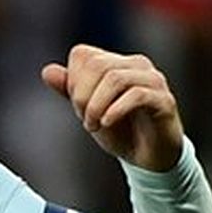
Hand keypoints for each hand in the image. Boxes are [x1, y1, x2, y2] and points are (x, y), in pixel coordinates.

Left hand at [41, 44, 183, 171]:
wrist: (148, 157)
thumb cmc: (120, 131)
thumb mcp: (89, 111)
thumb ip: (70, 91)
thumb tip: (47, 71)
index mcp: (116, 63)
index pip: (82, 55)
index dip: (72, 82)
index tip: (77, 107)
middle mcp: (136, 65)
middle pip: (97, 65)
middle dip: (82, 96)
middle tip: (84, 120)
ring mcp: (153, 81)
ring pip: (116, 78)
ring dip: (95, 106)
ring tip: (93, 126)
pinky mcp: (164, 101)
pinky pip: (137, 95)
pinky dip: (115, 110)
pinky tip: (106, 124)